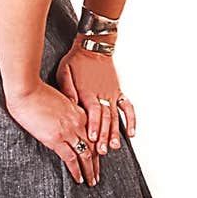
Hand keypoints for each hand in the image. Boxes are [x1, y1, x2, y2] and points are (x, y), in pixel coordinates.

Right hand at [5, 80, 98, 185]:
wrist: (26, 89)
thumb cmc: (37, 91)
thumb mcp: (59, 98)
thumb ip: (66, 107)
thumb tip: (67, 114)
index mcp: (79, 112)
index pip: (94, 135)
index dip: (97, 148)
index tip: (98, 158)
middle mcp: (78, 123)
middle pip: (93, 146)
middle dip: (96, 163)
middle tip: (97, 176)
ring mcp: (68, 131)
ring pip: (86, 155)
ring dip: (90, 170)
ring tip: (92, 181)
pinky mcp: (56, 139)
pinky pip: (71, 158)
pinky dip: (77, 170)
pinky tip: (79, 179)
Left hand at [55, 41, 136, 158]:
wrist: (93, 47)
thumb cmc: (76, 60)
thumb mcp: (64, 72)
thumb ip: (67, 89)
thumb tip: (69, 104)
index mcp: (87, 91)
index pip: (93, 111)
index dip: (93, 125)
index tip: (92, 138)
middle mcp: (102, 94)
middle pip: (105, 117)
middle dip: (104, 135)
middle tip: (101, 150)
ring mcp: (112, 94)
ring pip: (115, 116)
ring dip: (115, 132)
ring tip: (114, 146)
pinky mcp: (118, 92)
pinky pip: (127, 107)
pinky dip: (130, 120)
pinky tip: (131, 133)